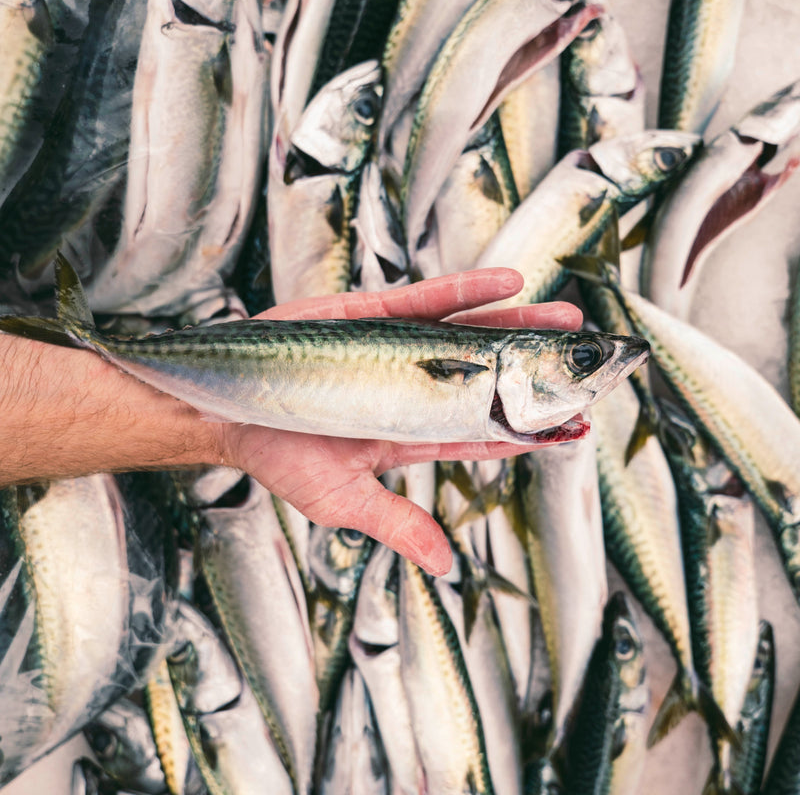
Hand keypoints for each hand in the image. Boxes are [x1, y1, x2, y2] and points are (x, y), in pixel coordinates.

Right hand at [217, 268, 581, 574]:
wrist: (229, 407)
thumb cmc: (280, 456)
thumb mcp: (342, 501)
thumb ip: (397, 525)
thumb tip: (445, 567)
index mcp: (413, 431)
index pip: (484, 429)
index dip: (530, 428)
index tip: (575, 422)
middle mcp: (415, 385)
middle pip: (490, 375)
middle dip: (540, 368)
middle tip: (590, 359)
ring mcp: (397, 348)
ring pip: (469, 332)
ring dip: (518, 323)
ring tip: (566, 315)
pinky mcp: (373, 316)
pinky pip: (427, 301)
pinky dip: (467, 291)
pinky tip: (506, 283)